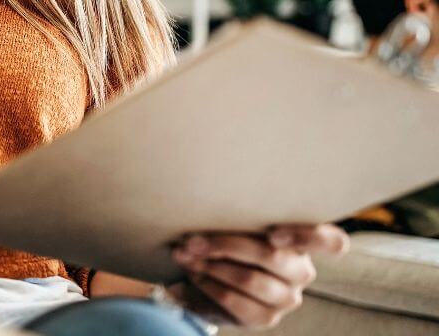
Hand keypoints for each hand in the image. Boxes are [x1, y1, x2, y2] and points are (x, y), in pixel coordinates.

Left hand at [166, 224, 348, 328]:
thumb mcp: (235, 223)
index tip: (272, 233)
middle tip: (191, 239)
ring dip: (210, 266)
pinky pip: (235, 301)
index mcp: (302, 241)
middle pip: (271, 255)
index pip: (331, 242)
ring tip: (184, 255)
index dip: (307, 237)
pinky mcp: (266, 317)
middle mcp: (301, 271)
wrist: (213, 281)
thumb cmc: (229, 240)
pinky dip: (208, 285)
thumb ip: (234, 213)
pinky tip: (192, 275)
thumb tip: (205, 198)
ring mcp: (287, 298)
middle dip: (225, 244)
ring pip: (250, 279)